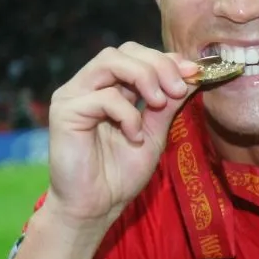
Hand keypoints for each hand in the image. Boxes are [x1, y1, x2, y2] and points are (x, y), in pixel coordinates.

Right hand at [43, 42, 200, 228]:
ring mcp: (74, 95)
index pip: (137, 55)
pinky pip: (103, 96)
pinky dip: (126, 113)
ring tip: (159, 103)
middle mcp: (88, 85)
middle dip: (158, 65)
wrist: (96, 207)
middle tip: (178, 89)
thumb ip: (168, 103)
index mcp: (109, 87)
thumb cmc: (121, 174)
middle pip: (124, 51)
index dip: (166, 59)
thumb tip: (193, 75)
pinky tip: (133, 137)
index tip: (194, 73)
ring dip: (144, 77)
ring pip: (110, 60)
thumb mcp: (154, 133)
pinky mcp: (64, 110)